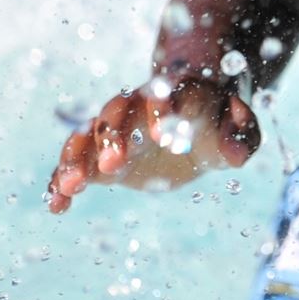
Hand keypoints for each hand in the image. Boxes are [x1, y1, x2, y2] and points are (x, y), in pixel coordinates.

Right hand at [46, 75, 258, 212]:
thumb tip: (235, 152)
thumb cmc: (219, 124)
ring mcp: (113, 131)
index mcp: (174, 94)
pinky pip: (73, 164)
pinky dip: (60, 180)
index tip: (162, 136)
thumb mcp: (239, 130)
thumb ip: (242, 136)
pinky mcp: (98, 157)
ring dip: (75, 157)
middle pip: (116, 112)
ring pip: (86, 135)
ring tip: (71, 186)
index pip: (164, 95)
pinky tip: (56, 205)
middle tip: (114, 165)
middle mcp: (136, 107)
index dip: (161, 111)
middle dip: (112, 136)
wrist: (192, 125)